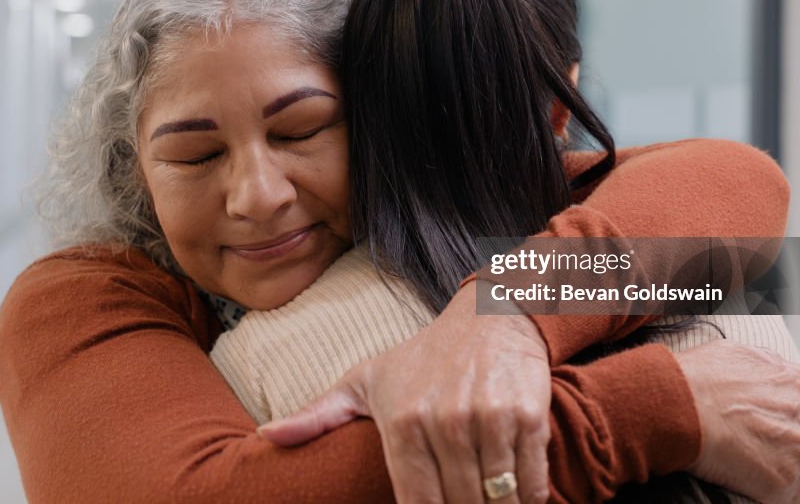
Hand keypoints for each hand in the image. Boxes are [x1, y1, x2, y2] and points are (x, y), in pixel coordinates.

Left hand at [258, 282, 551, 503]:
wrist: (490, 315)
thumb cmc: (424, 356)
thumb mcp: (366, 380)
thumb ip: (319, 415)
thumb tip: (267, 435)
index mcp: (402, 423)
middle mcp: (444, 423)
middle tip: (461, 499)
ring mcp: (487, 420)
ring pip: (496, 501)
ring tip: (486, 495)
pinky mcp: (527, 417)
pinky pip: (531, 484)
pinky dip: (529, 497)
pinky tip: (516, 490)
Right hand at [677, 340, 799, 502]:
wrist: (678, 405)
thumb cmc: (694, 379)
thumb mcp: (733, 351)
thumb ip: (765, 362)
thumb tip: (776, 369)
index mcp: (790, 383)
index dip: (794, 425)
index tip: (779, 433)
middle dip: (797, 450)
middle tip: (770, 455)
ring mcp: (797, 449)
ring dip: (797, 474)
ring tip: (769, 476)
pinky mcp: (784, 480)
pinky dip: (795, 497)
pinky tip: (776, 492)